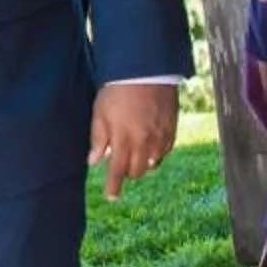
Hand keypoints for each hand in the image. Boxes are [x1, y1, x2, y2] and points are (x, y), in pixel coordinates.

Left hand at [87, 81, 178, 202]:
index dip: (113, 186)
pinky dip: (157, 154)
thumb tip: (94, 161)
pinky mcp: (171, 128)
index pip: (117, 171)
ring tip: (135, 155)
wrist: (146, 70)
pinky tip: (151, 148)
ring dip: (142, 164)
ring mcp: (160, 137)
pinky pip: (166, 151)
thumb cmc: (117, 90)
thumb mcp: (100, 113)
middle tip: (120, 167)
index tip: (111, 196)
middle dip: (127, 173)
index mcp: (124, 140)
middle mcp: (144, 142)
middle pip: (136, 171)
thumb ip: (98, 139)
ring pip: (152, 163)